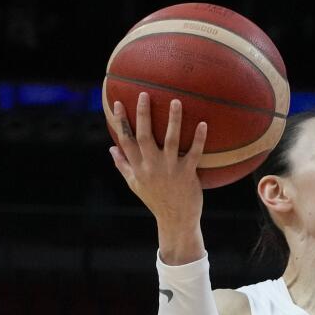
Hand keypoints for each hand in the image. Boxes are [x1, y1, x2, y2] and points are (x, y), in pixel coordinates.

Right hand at [107, 93, 208, 256]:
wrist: (176, 220)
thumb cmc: (156, 200)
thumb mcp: (135, 184)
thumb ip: (123, 165)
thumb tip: (111, 148)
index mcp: (138, 167)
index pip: (125, 140)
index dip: (120, 122)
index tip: (116, 103)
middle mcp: (152, 166)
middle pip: (144, 136)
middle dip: (142, 115)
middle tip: (144, 94)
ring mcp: (170, 169)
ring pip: (171, 140)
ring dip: (174, 120)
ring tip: (175, 101)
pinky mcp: (187, 174)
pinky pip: (194, 153)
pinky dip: (199, 139)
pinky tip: (203, 124)